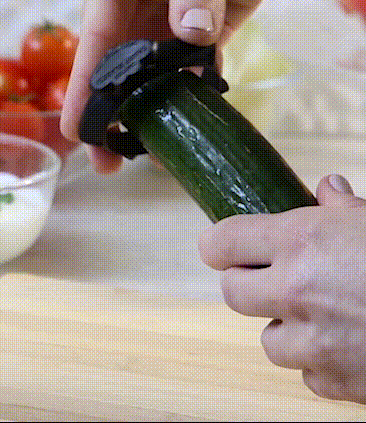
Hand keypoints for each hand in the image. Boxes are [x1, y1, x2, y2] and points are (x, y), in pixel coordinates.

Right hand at [60, 0, 290, 172]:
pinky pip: (182, 75)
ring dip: (146, 115)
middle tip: (106, 162)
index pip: (93, 40)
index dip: (83, 88)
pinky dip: (185, 101)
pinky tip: (183, 130)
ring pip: (144, 80)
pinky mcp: (188, 37)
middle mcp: (125, 7)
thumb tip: (190, 35)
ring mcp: (155, 25)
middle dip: (109, 115)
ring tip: (147, 156)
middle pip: (111, 70)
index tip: (77, 129)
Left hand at [200, 174, 365, 402]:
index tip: (228, 247)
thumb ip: (345, 208)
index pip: (219, 242)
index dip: (221, 244)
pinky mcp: (336, 383)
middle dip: (252, 284)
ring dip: (289, 328)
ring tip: (329, 313)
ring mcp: (314, 343)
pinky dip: (321, 362)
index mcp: (303, 242)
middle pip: (232, 293)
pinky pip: (306, 374)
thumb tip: (326, 187)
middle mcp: (297, 293)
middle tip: (282, 278)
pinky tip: (352, 343)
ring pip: (268, 340)